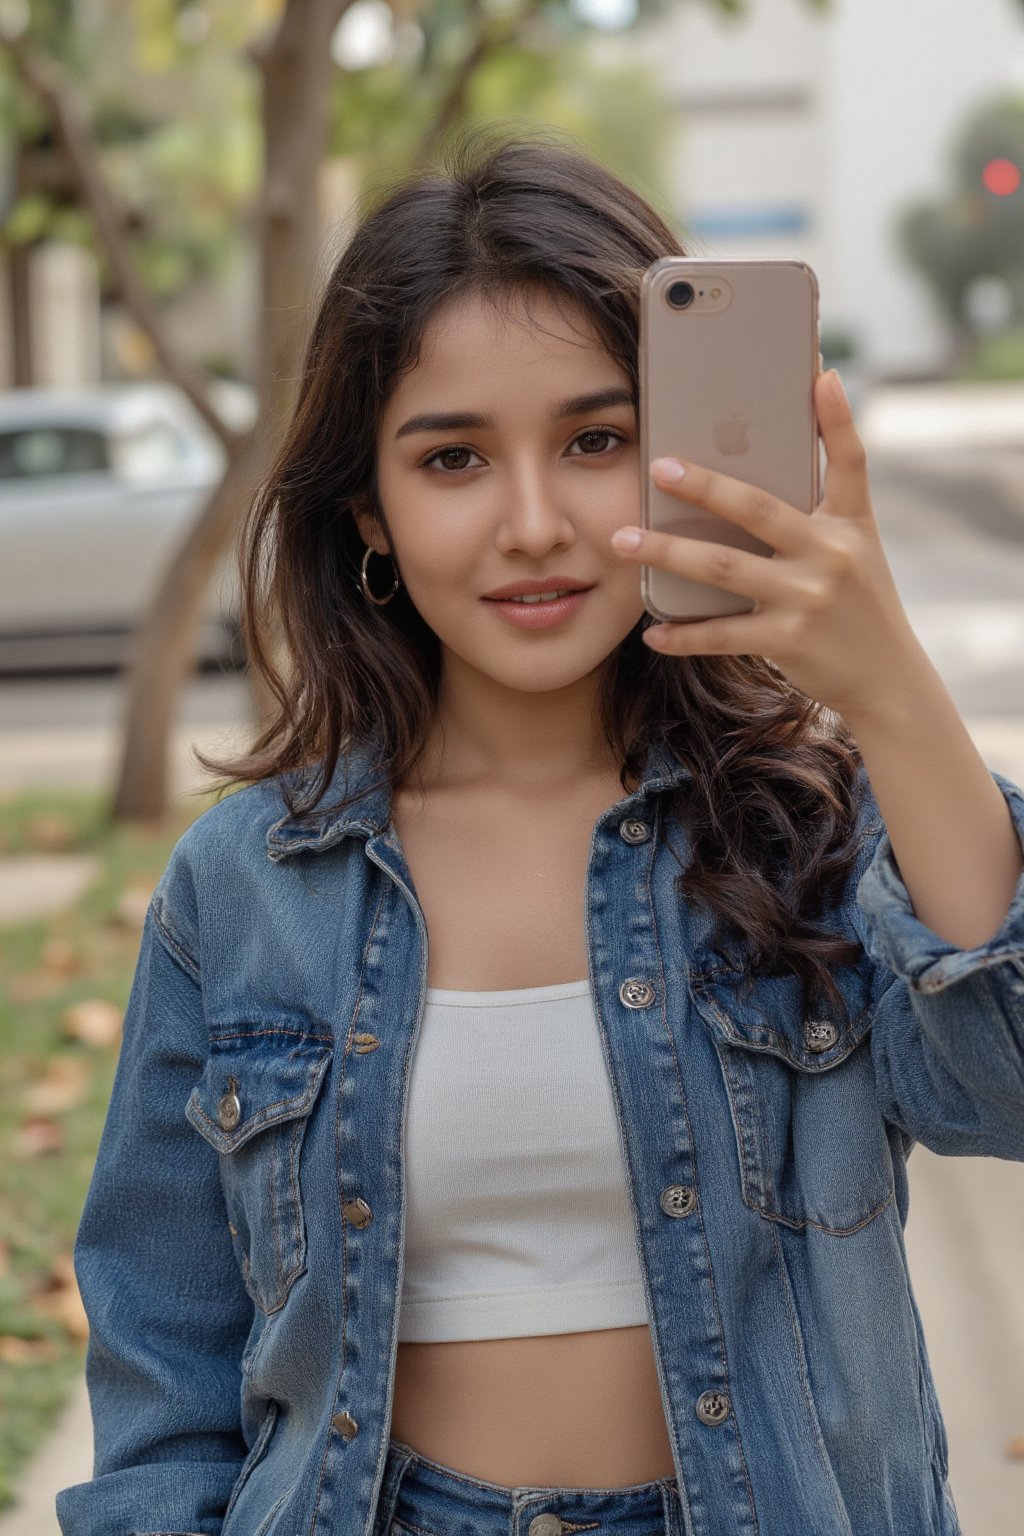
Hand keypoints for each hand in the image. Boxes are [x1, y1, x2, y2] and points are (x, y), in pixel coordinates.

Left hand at [610, 369, 925, 724]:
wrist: (887, 676)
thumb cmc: (859, 600)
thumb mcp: (858, 543)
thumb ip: (831, 495)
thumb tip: (800, 434)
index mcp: (849, 522)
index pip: (850, 460)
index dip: (838, 417)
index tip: (819, 374)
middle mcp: (831, 554)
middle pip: (757, 509)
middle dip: (704, 486)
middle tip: (656, 468)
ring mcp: (807, 598)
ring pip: (722, 568)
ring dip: (667, 553)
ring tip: (623, 541)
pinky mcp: (788, 640)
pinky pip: (722, 634)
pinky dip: (684, 635)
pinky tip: (652, 632)